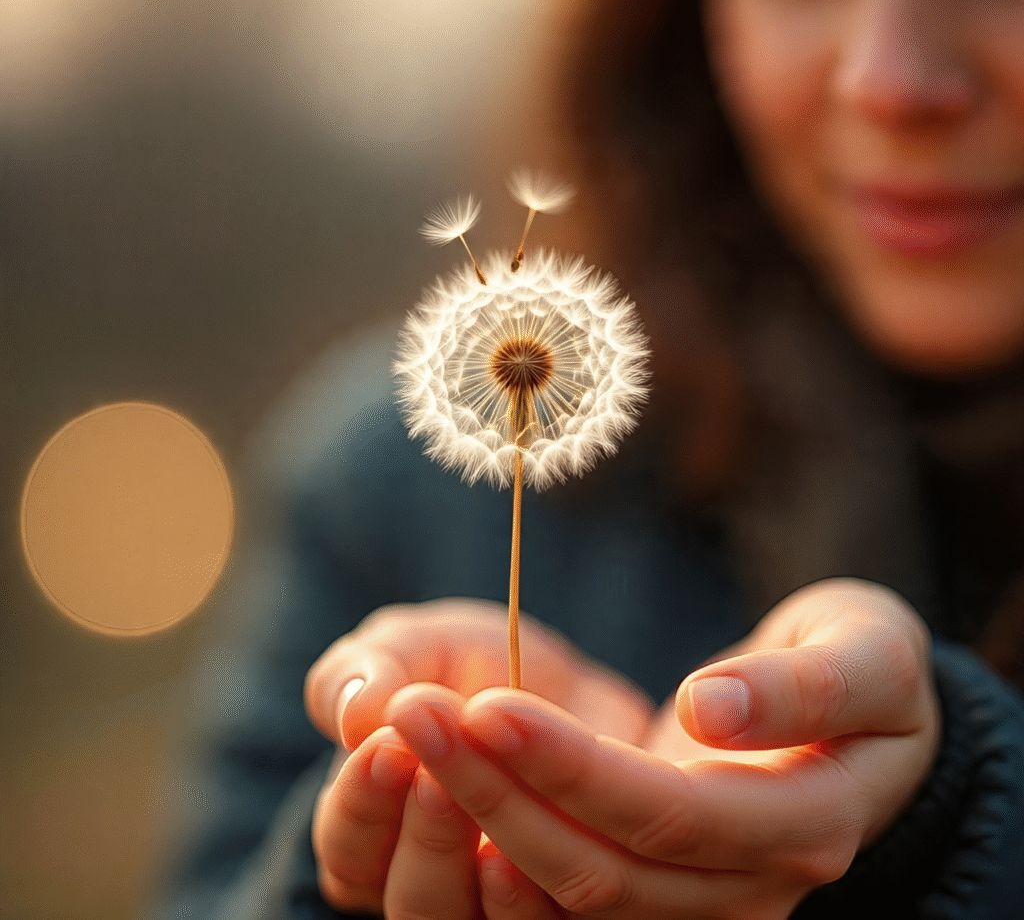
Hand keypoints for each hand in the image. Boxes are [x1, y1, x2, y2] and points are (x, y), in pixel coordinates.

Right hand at [304, 597, 653, 914]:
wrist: (568, 683)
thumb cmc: (468, 667)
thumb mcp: (411, 649)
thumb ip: (366, 673)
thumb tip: (354, 710)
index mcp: (379, 837)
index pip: (350, 851)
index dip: (362, 802)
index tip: (387, 742)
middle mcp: (439, 884)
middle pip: (416, 904)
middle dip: (425, 836)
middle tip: (438, 773)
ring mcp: (508, 904)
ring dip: (486, 862)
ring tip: (494, 784)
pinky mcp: (577, 901)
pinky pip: (560, 918)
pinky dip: (547, 887)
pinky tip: (554, 826)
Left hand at [384, 578, 939, 919]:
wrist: (871, 721)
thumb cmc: (870, 667)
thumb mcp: (868, 649)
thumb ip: (807, 683)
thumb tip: (714, 709)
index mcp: (803, 823)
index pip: (664, 814)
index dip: (568, 767)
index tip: (485, 704)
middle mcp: (748, 887)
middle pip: (598, 869)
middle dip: (495, 792)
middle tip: (415, 714)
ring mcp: (702, 900)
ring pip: (571, 894)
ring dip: (481, 818)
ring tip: (412, 738)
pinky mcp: (662, 884)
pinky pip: (570, 898)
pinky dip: (501, 855)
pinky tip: (445, 796)